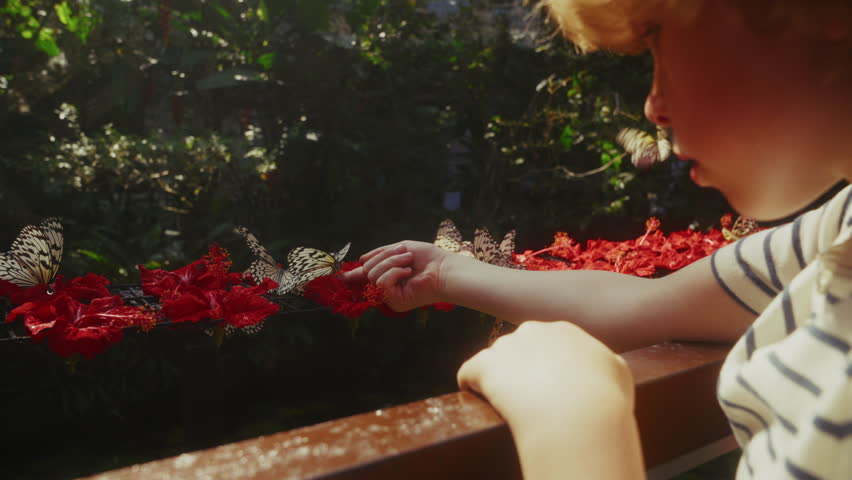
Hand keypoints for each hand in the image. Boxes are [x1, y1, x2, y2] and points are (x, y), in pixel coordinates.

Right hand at [340, 241, 455, 310]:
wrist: (444, 268)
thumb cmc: (427, 258)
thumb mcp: (399, 250)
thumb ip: (379, 255)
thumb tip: (359, 262)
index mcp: (388, 275)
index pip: (366, 275)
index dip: (354, 275)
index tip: (341, 277)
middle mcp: (387, 287)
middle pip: (368, 270)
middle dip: (384, 257)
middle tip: (404, 254)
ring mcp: (391, 296)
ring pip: (374, 275)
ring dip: (391, 262)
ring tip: (408, 262)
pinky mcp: (395, 302)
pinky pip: (382, 283)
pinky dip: (394, 272)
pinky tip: (407, 272)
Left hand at [457, 321, 641, 478]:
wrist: (578, 414)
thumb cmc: (604, 398)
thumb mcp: (619, 373)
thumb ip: (605, 363)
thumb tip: (603, 364)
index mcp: (565, 331)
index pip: (549, 343)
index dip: (548, 365)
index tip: (550, 385)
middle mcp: (533, 331)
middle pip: (520, 347)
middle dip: (522, 368)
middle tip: (530, 396)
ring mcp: (506, 347)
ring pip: (496, 359)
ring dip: (498, 377)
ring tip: (506, 402)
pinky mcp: (483, 365)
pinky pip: (469, 372)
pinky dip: (470, 383)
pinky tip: (472, 394)